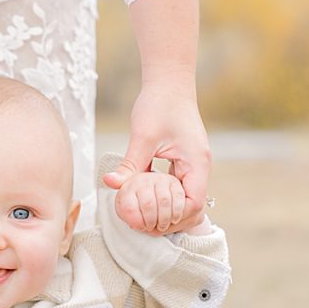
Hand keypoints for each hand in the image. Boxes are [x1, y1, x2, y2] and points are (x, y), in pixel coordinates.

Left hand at [102, 74, 210, 233]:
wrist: (168, 82)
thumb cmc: (158, 104)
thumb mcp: (142, 137)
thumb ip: (129, 164)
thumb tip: (110, 184)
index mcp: (196, 164)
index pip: (194, 204)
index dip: (174, 218)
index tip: (149, 223)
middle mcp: (198, 166)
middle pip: (190, 206)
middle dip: (168, 217)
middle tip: (141, 225)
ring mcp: (191, 164)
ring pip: (181, 196)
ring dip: (162, 207)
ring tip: (139, 216)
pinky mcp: (181, 160)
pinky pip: (173, 185)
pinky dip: (159, 193)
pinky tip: (139, 196)